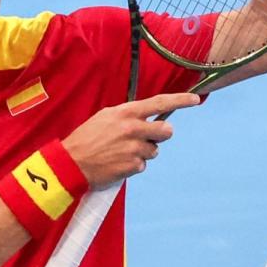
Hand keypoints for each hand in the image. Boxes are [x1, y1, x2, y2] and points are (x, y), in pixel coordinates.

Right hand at [62, 93, 200, 188]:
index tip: (195, 100)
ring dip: (143, 152)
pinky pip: (143, 165)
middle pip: (166, 131)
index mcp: (126, 113)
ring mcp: (134, 148)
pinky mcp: (133, 166)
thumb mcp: (105, 117)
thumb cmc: (87, 138)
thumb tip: (148, 118)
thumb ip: (129, 116)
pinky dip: (133, 165)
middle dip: (160, 135)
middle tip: (147, 138)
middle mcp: (133, 129)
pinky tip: (118, 163)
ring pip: (154, 150)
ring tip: (122, 152)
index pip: (159, 103)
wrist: (71, 163)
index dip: (180, 101)